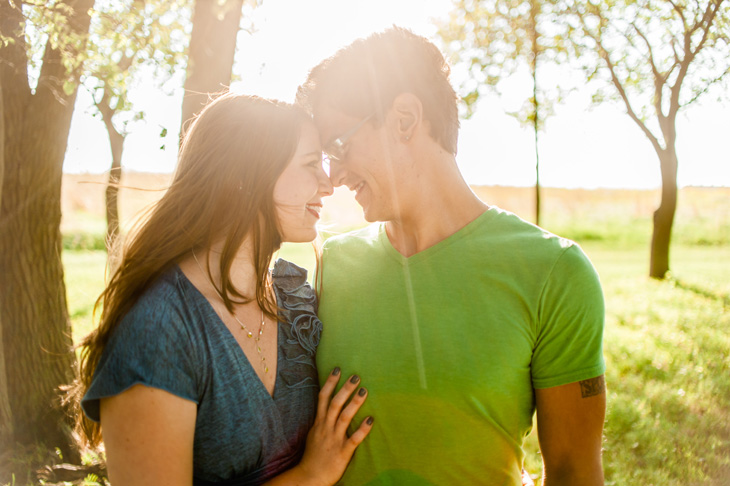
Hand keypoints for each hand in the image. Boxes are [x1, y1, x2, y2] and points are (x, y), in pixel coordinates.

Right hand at [296, 368, 373, 485]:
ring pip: (344, 417)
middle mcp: (326, 428)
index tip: (338, 369)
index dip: (330, 382)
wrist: (309, 478)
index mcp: (319, 422)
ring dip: (354, 403)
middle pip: (335, 403)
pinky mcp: (342, 452)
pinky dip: (362, 429)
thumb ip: (322, 420)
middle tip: (356, 376)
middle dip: (344, 389)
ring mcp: (334, 439)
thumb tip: (327, 407)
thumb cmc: (313, 455)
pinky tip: (371, 419)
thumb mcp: (314, 433)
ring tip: (364, 390)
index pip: (323, 397)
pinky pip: (353, 439)